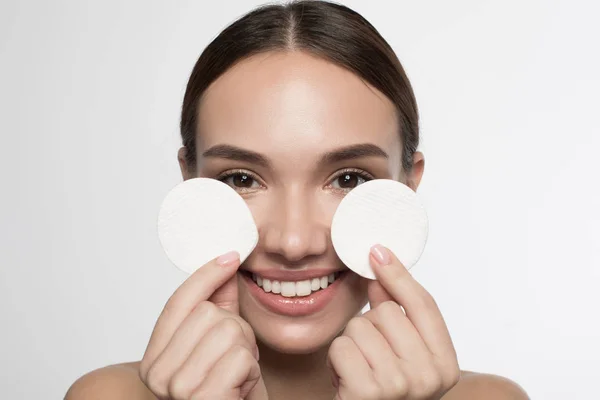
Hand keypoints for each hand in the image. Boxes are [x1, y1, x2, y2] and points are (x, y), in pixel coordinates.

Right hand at [139, 251, 267, 399]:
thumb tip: (225, 265)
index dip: (206, 276)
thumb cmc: (229, 394)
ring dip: (246, 350)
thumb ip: (219, 307)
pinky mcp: (203, 399)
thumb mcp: (221, 347)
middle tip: (237, 357)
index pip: (178, 303)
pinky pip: (241, 357)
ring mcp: (177, 389)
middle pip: (210, 314)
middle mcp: (157, 375)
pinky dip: (251, 370)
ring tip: (239, 374)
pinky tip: (242, 387)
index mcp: (153, 360)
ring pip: (229, 331)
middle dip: (237, 329)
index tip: (230, 255)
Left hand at [327, 245, 459, 399]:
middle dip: (369, 327)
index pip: (423, 305)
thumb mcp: (402, 357)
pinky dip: (336, 360)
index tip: (377, 250)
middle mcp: (429, 377)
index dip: (399, 275)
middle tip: (371, 356)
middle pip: (387, 313)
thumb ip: (397, 316)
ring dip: (351, 344)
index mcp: (445, 365)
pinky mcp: (368, 391)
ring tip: (358, 370)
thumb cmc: (383, 392)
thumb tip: (380, 269)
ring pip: (360, 327)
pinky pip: (341, 346)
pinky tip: (346, 380)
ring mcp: (400, 385)